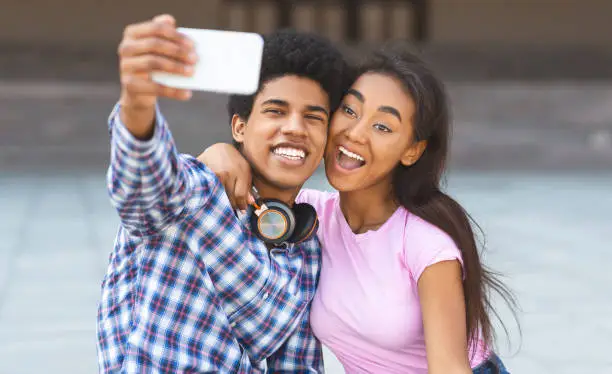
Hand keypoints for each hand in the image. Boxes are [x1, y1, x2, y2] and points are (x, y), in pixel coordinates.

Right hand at [117, 14, 197, 137]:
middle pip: (154, 44)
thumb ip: (164, 34)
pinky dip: (173, 91)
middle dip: (177, 51)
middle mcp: (126, 47)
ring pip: (152, 63)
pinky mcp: (129, 85)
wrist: (138, 93)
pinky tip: (187, 93)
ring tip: (191, 72)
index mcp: (133, 33)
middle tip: (195, 59)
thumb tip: (170, 20)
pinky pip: (155, 87)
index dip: (176, 36)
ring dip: (176, 67)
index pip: (156, 28)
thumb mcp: (158, 49)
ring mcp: (125, 66)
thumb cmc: (153, 65)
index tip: (193, 45)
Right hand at [197, 143, 254, 210]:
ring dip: (222, 200)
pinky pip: (209, 190)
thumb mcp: (245, 171)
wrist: (219, 149)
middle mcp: (229, 172)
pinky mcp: (206, 173)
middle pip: (230, 197)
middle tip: (232, 207)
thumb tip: (250, 202)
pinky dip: (211, 194)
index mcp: (242, 171)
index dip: (241, 205)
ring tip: (223, 200)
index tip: (241, 209)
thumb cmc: (234, 161)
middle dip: (232, 205)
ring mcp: (216, 173)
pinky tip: (213, 194)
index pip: (240, 195)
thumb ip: (248, 187)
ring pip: (220, 195)